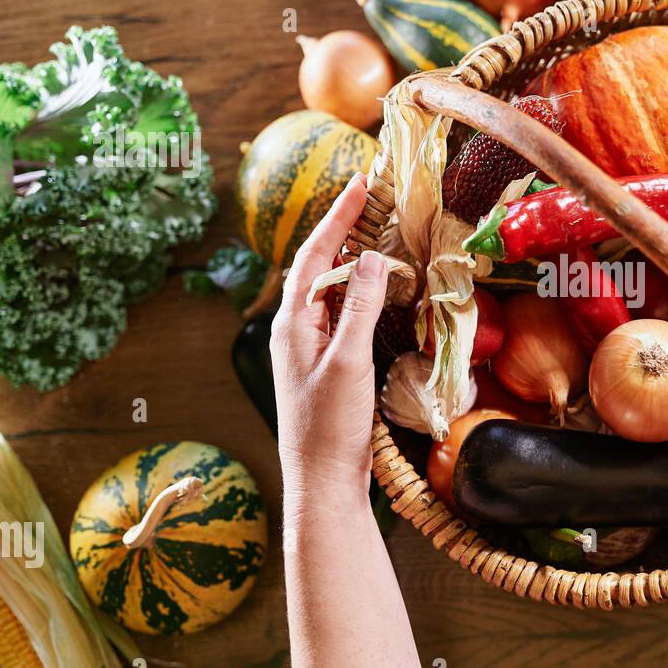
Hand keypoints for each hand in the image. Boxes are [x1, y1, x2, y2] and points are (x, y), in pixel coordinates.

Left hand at [270, 173, 389, 502]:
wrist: (322, 483)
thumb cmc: (330, 427)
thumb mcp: (348, 362)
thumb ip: (359, 308)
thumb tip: (373, 259)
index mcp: (292, 323)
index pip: (314, 256)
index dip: (338, 217)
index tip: (361, 184)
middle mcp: (294, 330)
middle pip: (317, 267)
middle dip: (342, 230)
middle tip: (370, 199)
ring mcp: (307, 349)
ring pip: (328, 290)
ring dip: (350, 259)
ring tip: (375, 231)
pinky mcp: (324, 366)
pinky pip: (338, 314)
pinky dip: (357, 293)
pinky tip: (376, 291)